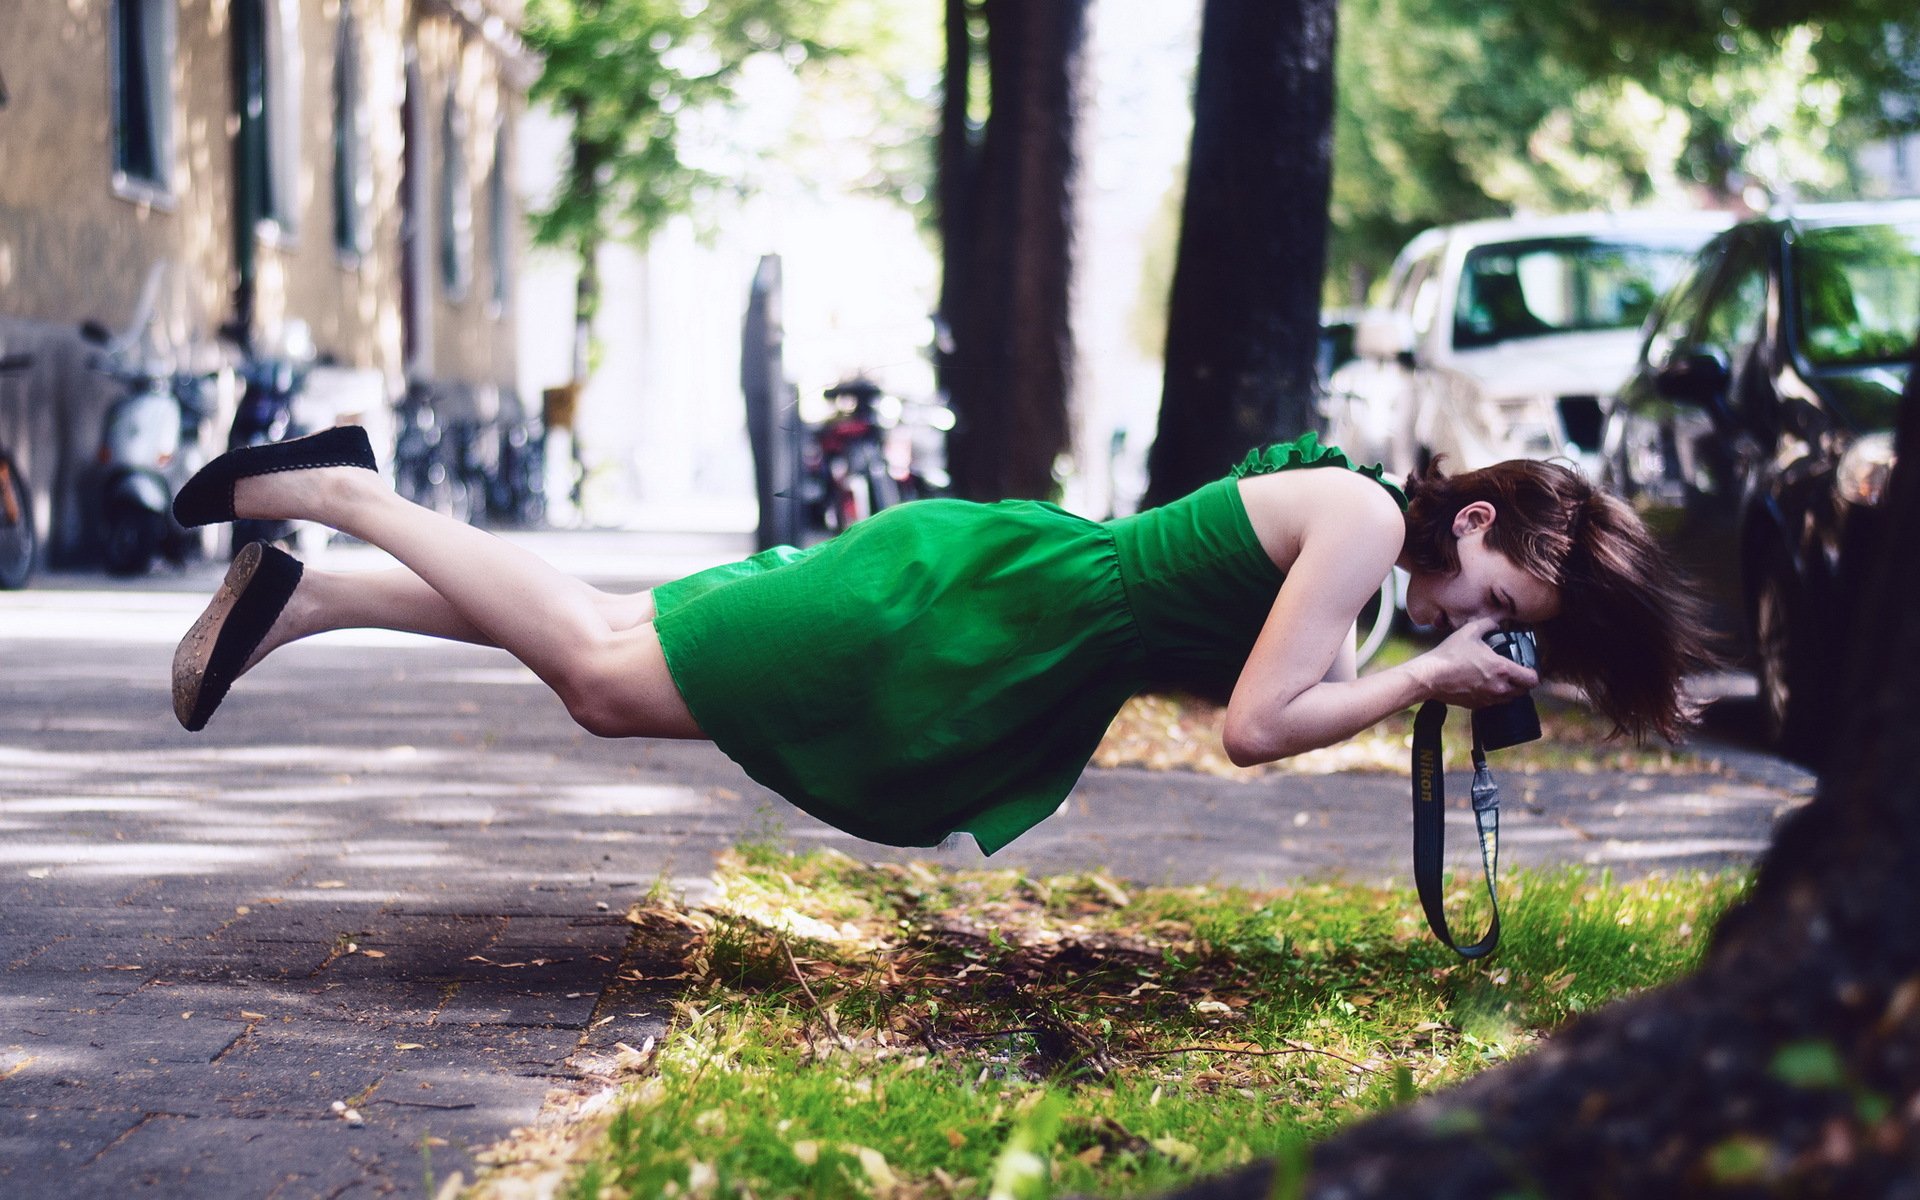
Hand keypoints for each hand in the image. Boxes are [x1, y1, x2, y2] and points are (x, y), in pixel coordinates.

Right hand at [1408, 617, 1538, 707]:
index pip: (1532, 679)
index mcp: (1502, 670)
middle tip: (1516, 672)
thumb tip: (1497, 620)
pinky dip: (1494, 695)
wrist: (1430, 676)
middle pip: (1524, 691)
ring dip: (1509, 690)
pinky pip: (1493, 702)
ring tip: (1500, 678)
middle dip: (1522, 682)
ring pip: (1509, 699)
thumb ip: (1488, 623)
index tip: (1529, 667)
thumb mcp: (1470, 631)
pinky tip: (1484, 684)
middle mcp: (1499, 687)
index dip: (1534, 673)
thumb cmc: (1449, 654)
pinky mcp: (1477, 705)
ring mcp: (1488, 698)